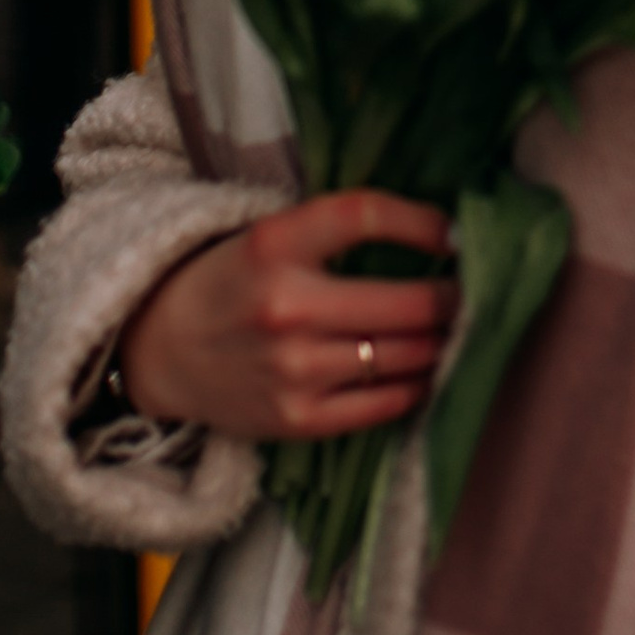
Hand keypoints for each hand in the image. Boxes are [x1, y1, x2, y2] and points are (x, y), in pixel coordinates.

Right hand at [117, 190, 456, 441]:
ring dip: (443, 342)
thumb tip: (440, 234)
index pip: (367, 216)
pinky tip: (424, 369)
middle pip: (409, 302)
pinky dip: (417, 384)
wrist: (161, 349)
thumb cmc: (233, 282)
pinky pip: (386, 403)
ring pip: (407, 355)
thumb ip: (338, 230)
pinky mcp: (298, 418)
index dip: (424, 222)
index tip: (456, 235)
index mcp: (276, 244)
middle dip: (454, 299)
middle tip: (473, 293)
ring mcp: (294, 370)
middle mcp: (287, 307)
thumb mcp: (271, 235)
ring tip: (455, 330)